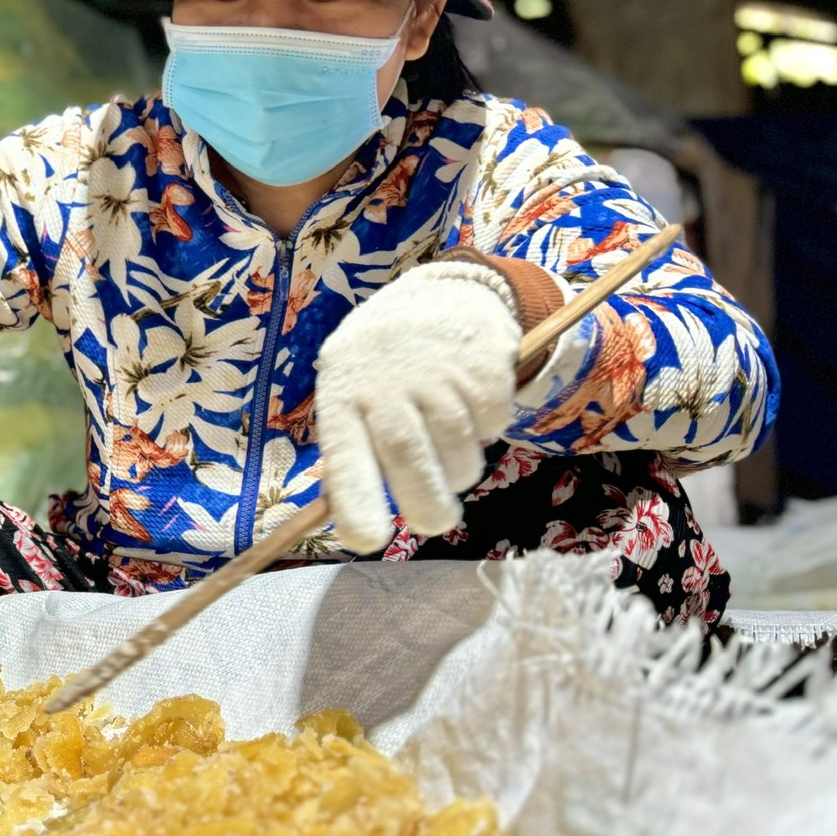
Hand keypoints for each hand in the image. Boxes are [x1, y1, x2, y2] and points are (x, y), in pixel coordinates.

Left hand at [313, 263, 522, 552]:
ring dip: (460, 470)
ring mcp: (436, 371)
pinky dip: (488, 431)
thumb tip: (353, 517)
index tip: (368, 539)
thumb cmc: (382, 366)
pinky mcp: (483, 364)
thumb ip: (352, 450)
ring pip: (459, 453)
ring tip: (449, 448)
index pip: (345, 458)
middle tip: (434, 522)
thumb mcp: (352, 394)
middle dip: (426, 506)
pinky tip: (470, 406)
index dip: (356, 503)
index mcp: (343, 395)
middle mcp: (386, 381)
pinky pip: (493, 425)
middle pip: (408, 459)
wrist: (439, 296)